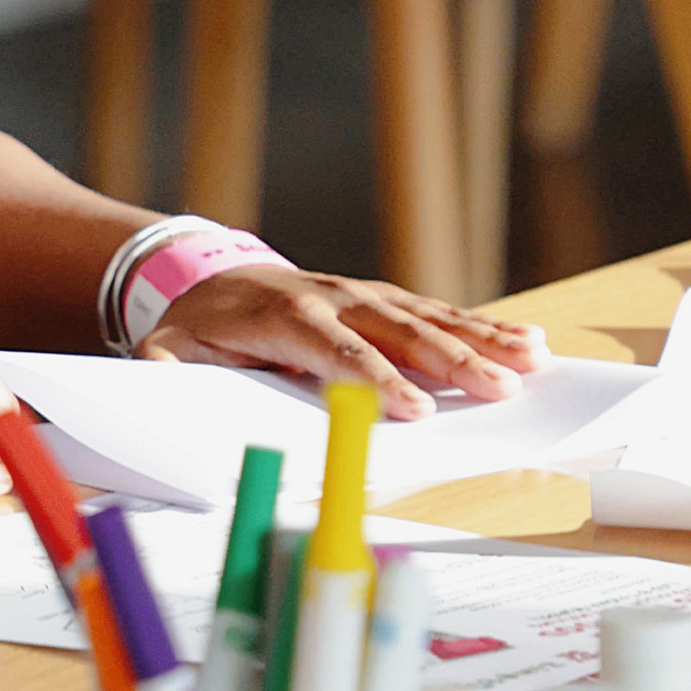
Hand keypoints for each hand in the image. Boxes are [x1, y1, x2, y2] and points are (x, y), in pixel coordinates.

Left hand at [138, 267, 548, 421]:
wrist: (209, 278)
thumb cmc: (197, 328)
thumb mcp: (168, 348)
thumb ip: (165, 370)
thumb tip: (158, 382)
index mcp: (284, 314)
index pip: (336, 351)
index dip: (378, 380)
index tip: (418, 412)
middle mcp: (332, 297)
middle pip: (398, 330)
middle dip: (450, 361)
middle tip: (500, 391)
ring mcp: (363, 294)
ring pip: (430, 316)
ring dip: (482, 339)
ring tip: (532, 359)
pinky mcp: (384, 298)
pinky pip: (438, 313)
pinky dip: (483, 327)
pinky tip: (528, 343)